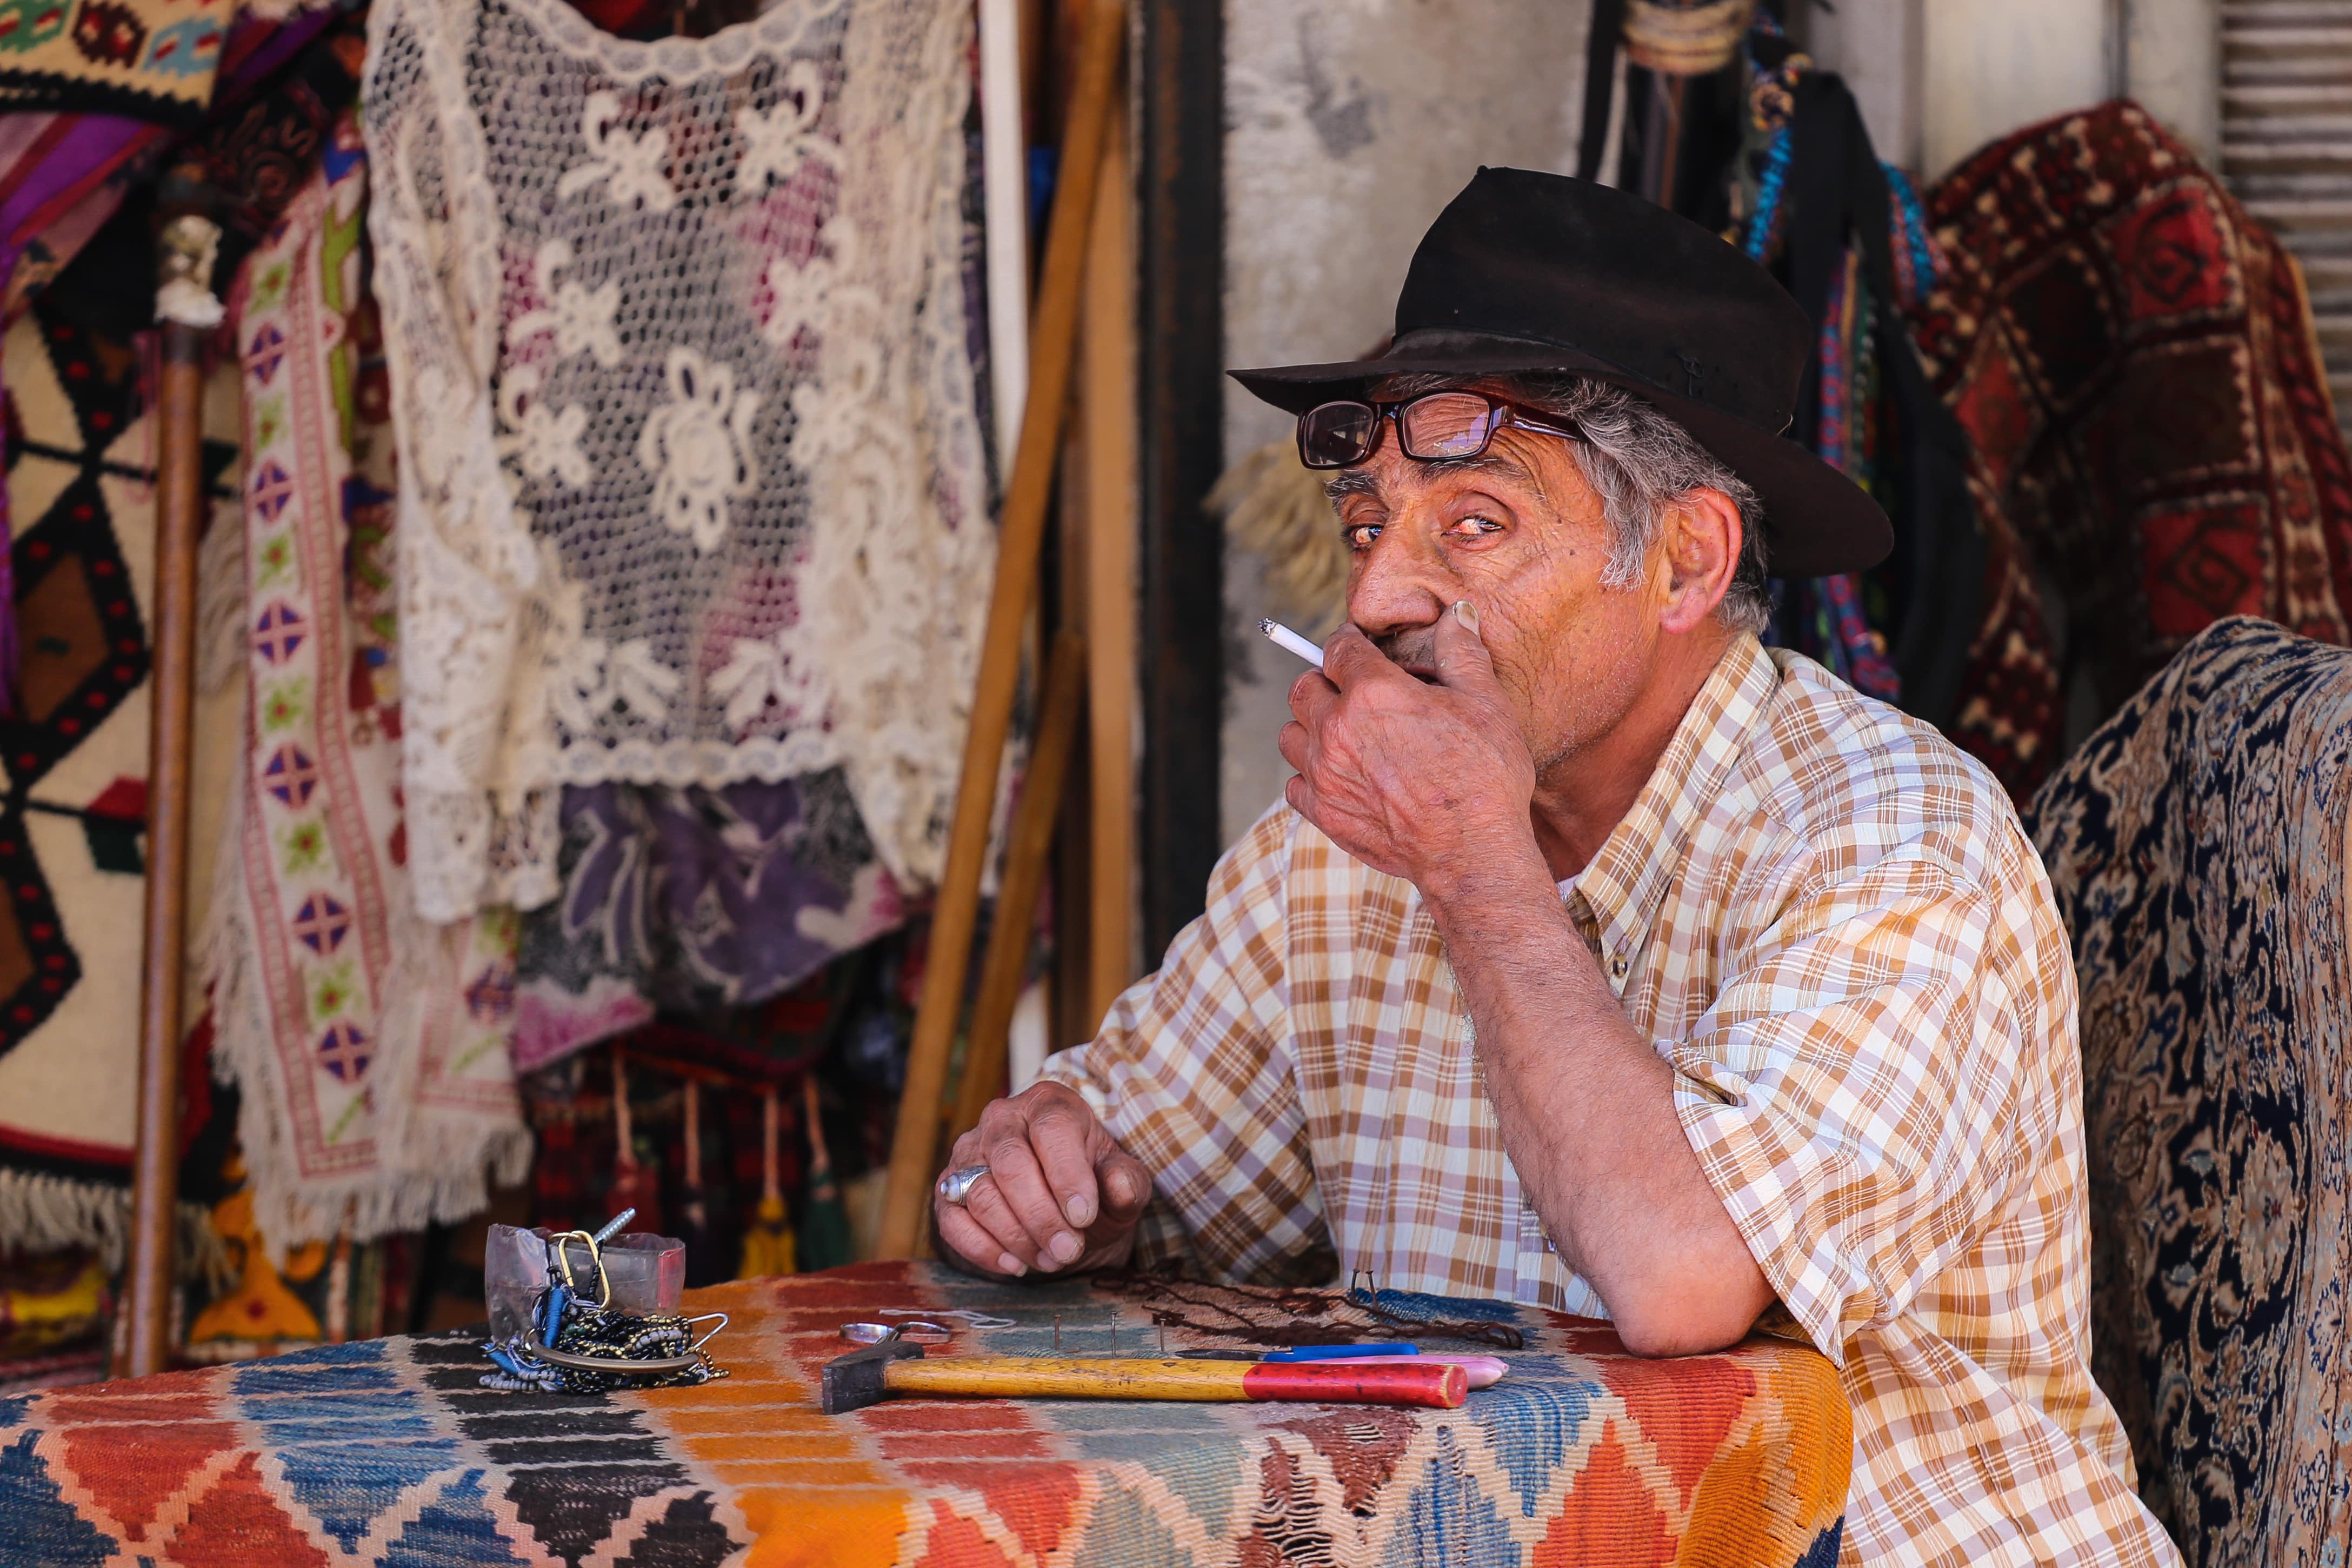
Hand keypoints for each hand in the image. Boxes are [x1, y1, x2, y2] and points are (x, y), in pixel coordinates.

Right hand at [933, 1081, 1151, 1277]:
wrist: (1058, 1205)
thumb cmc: (1092, 1186)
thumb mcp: (1120, 1182)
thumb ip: (1126, 1182)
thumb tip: (1118, 1186)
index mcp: (1049, 1104)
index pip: (1052, 1129)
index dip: (1067, 1175)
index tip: (1083, 1217)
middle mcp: (1002, 1119)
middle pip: (1011, 1163)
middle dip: (1041, 1216)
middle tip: (1069, 1250)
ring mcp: (968, 1153)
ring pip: (981, 1194)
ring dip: (1017, 1236)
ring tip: (1051, 1260)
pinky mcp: (949, 1191)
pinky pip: (953, 1221)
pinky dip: (983, 1249)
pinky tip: (1016, 1265)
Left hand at [1279, 603, 1539, 898]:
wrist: (1471, 851)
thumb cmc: (1483, 775)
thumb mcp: (1485, 702)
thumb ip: (1461, 652)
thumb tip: (1456, 614)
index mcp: (1373, 692)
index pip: (1338, 648)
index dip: (1348, 642)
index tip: (1357, 647)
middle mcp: (1337, 728)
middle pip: (1303, 687)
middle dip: (1324, 682)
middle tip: (1353, 692)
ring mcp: (1323, 774)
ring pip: (1291, 734)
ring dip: (1311, 728)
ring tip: (1345, 735)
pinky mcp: (1322, 812)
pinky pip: (1294, 784)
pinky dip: (1310, 777)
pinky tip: (1342, 777)